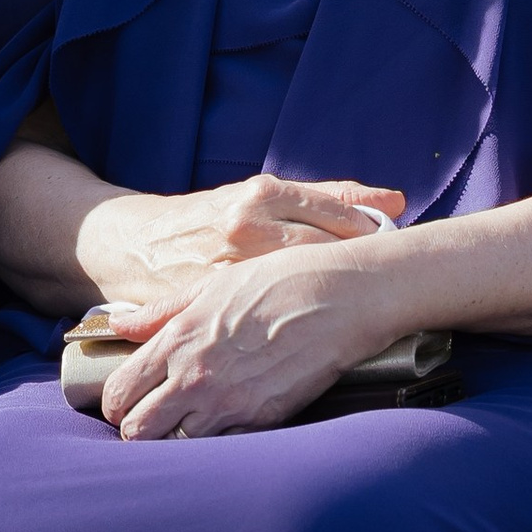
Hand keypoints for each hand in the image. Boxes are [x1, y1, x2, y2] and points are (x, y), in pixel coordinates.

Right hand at [75, 174, 406, 313]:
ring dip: (334, 301)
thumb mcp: (264, 196)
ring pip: (301, 287)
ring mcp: (229, 270)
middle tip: (386, 285)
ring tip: (355, 311)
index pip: (340, 218)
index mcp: (262, 195)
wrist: (133, 246)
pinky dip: (297, 328)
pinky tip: (317, 335)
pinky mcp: (213, 307)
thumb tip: (396, 202)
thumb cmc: (208, 220)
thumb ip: (330, 197)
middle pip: (327, 252)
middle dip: (361, 269)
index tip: (398, 250)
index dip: (375, 238)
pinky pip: (266, 319)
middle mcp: (247, 228)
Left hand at [96, 240, 408, 439]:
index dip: (116, 402)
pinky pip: (224, 445)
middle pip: (137, 432)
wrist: (346, 295)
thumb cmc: (283, 279)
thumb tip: (120, 324)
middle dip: (138, 428)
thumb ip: (162, 311)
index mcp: (179, 339)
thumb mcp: (214, 284)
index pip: (119, 392)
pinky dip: (218, 440)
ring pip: (178, 447)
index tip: (127, 399)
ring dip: (177, 438)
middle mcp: (197, 377)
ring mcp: (231, 403)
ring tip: (190, 421)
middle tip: (152, 417)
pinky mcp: (265, 419)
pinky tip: (227, 419)